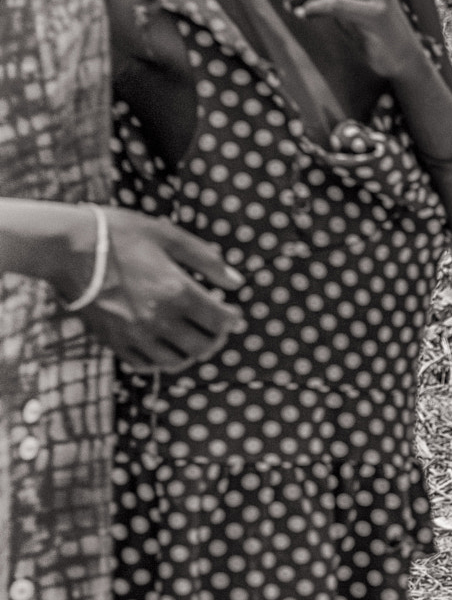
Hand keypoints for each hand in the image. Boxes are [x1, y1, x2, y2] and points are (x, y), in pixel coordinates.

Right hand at [78, 210, 246, 372]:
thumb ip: (207, 261)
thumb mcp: (169, 236)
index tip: (231, 312)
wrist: (66, 246)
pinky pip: (145, 364)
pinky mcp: (113, 341)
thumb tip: (237, 283)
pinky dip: (161, 359)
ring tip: (190, 336)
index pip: (221, 322)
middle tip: (213, 326)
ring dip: (190, 352)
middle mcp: (159, 319)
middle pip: (203, 346)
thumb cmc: (119, 235)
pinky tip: (163, 344)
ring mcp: (134, 334)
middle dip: (215, 337)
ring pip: (176, 361)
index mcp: (177, 292)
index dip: (231, 319)